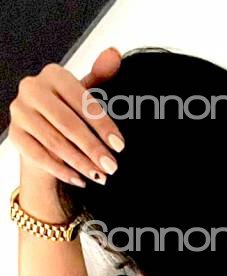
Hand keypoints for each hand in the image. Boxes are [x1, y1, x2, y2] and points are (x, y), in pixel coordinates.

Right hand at [9, 48, 124, 186]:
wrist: (45, 129)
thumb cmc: (72, 109)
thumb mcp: (88, 93)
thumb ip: (101, 76)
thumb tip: (114, 53)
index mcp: (54, 74)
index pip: (82, 101)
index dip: (102, 125)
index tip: (120, 146)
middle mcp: (32, 89)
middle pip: (67, 124)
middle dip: (93, 148)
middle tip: (112, 167)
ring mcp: (20, 112)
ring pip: (54, 142)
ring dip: (80, 163)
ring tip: (100, 176)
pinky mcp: (15, 134)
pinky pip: (39, 156)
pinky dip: (62, 170)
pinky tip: (80, 180)